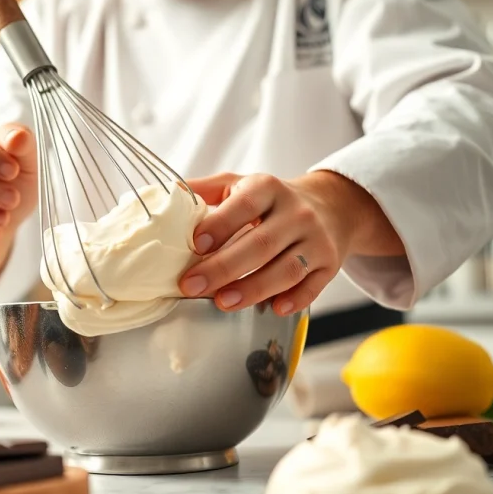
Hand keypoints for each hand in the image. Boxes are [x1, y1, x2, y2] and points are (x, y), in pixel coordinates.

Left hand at [177, 172, 355, 315]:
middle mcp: (296, 212)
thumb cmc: (270, 200)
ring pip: (287, 269)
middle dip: (224, 268)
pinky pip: (312, 286)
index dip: (220, 226)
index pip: (244, 205)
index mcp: (268, 188)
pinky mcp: (329, 264)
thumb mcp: (239, 184)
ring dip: (254, 289)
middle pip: (261, 244)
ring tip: (223, 302)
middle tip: (192, 286)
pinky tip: (273, 309)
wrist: (330, 206)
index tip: (195, 245)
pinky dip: (294, 300)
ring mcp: (316, 240)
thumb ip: (203, 190)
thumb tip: (163, 196)